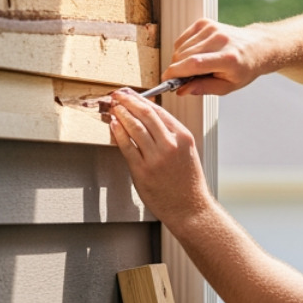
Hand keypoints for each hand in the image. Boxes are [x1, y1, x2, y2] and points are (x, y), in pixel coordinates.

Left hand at [107, 89, 213, 226]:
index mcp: (183, 138)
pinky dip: (117, 133)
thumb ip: (171, 137)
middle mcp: (171, 145)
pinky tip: (113, 125)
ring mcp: (156, 157)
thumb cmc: (188, 183)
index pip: (159, 112)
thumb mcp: (187, 153)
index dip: (141, 100)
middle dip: (128, 101)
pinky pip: (126, 146)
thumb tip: (149, 121)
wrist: (190, 208)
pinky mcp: (143, 170)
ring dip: (121, 114)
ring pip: (134, 127)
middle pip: (145, 115)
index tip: (130, 94)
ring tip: (113, 108)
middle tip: (118, 96)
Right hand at [164, 19, 267, 96]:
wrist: (257, 47)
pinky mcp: (204, 23)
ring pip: (180, 48)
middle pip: (183, 56)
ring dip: (180, 60)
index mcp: (228, 58)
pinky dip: (182, 49)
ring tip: (197, 66)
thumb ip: (204, 88)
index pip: (194, 64)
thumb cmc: (243, 68)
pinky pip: (182, 39)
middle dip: (178, 69)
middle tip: (186, 78)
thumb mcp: (228, 86)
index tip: (166, 80)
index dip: (176, 73)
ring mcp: (211, 29)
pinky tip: (195, 54)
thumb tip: (181, 90)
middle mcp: (220, 40)